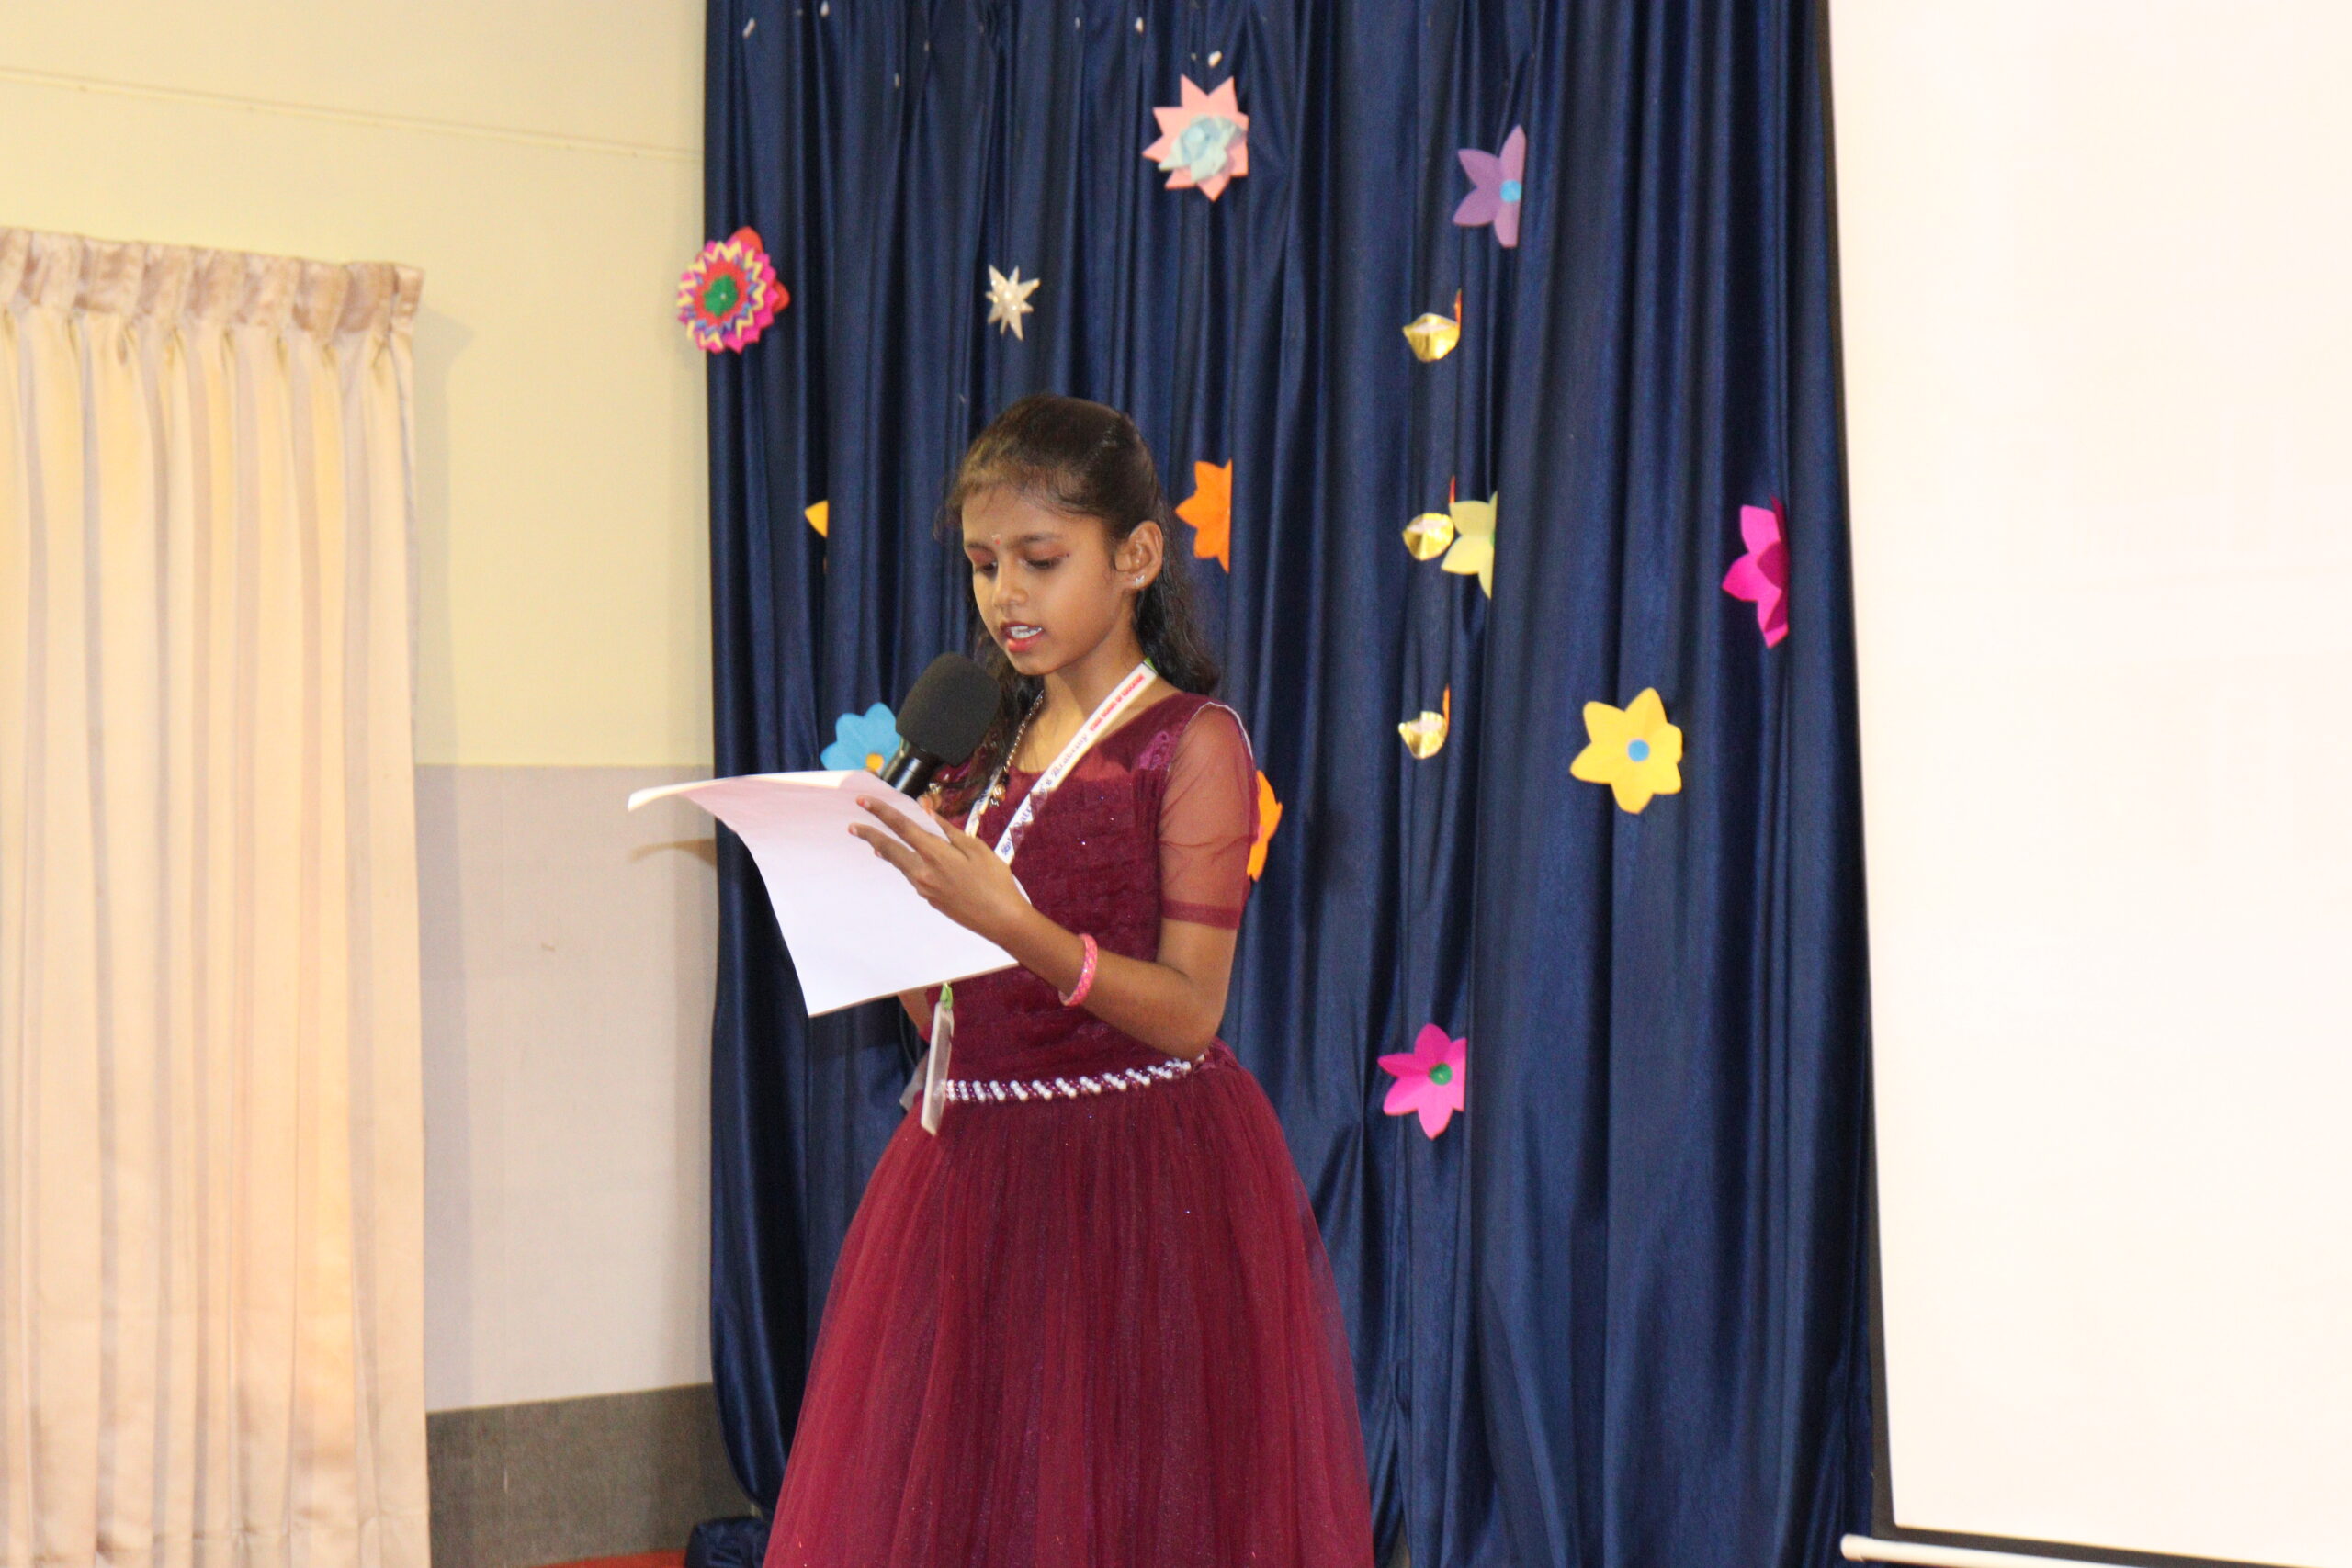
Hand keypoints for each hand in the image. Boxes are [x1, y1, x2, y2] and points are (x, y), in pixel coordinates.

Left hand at [849, 793, 1030, 943]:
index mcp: (935, 855)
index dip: (881, 812)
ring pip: (900, 864)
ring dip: (888, 851)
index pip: (901, 827)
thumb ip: (948, 830)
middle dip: (869, 835)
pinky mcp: (929, 899)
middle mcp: (923, 872)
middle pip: (889, 849)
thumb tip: (928, 813)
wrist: (1000, 919)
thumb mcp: (976, 848)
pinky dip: (906, 864)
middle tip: (853, 827)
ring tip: (875, 843)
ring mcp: (924, 888)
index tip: (864, 802)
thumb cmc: (994, 881)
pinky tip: (908, 861)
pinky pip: (912, 876)